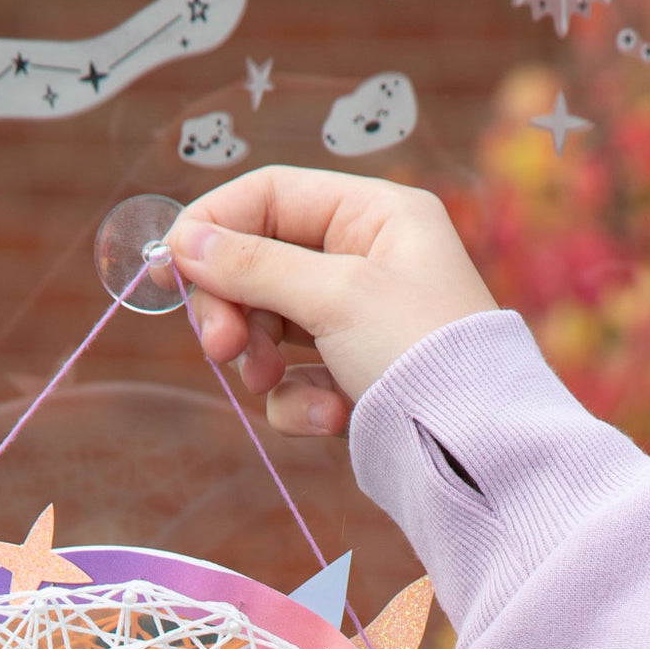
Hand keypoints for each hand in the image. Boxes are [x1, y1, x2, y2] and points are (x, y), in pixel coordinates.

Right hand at [156, 166, 498, 436]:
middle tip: (220, 347)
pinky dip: (300, 401)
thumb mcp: (336, 296)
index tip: (171, 268)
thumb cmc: (422, 356)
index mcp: (377, 214)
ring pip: (271, 326)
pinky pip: (298, 379)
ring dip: (261, 359)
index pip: (271, 196)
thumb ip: (254, 265)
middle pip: (260, 264)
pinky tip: (331, 418)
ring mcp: (362, 322)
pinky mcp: (357, 379)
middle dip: (234, 307)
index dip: (214, 227)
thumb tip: (184, 241)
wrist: (477, 452)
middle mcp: (370, 259)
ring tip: (270, 384)